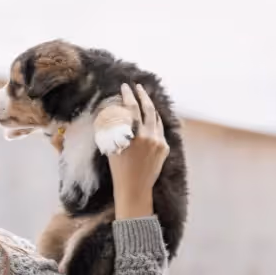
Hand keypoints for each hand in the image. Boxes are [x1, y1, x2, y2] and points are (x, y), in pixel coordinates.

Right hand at [104, 83, 168, 219]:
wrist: (134, 188)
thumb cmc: (118, 169)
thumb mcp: (110, 147)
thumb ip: (112, 128)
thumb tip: (112, 111)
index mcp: (132, 135)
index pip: (130, 108)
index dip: (128, 95)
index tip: (125, 87)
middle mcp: (147, 136)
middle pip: (147, 108)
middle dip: (142, 95)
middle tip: (138, 86)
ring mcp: (158, 141)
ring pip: (156, 118)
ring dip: (150, 107)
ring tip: (145, 99)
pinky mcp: (164, 147)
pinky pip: (159, 129)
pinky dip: (154, 121)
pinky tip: (151, 118)